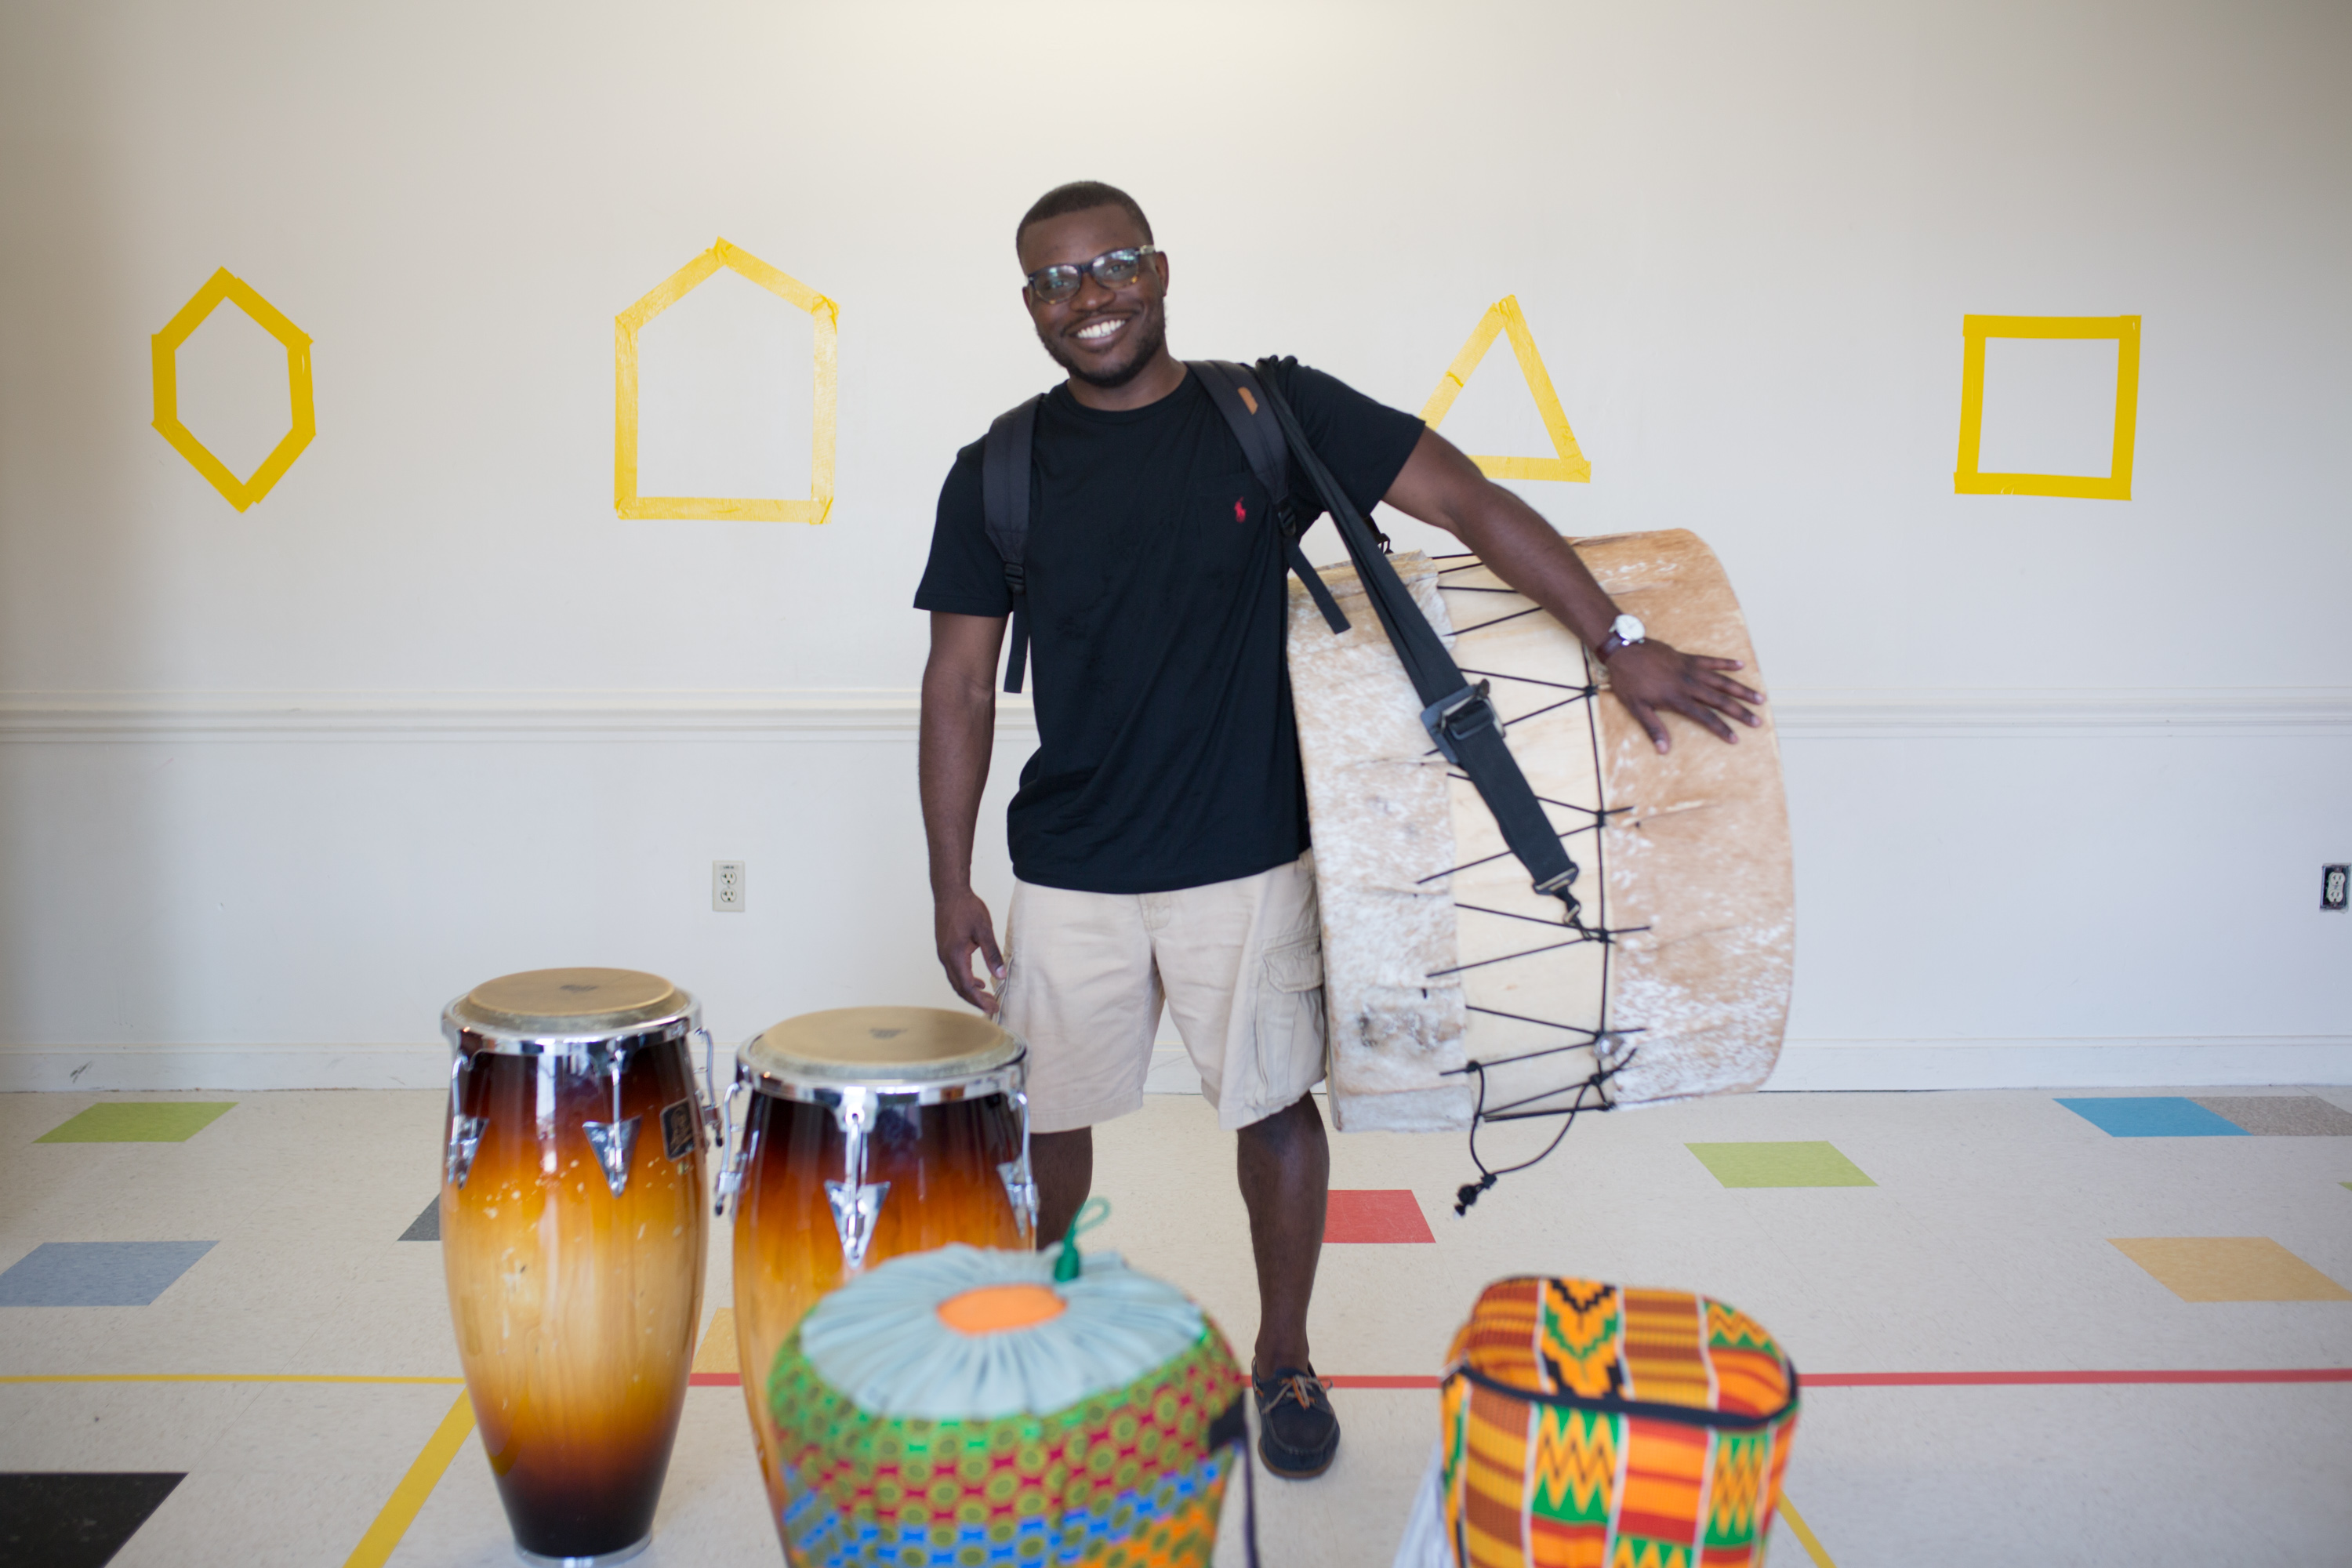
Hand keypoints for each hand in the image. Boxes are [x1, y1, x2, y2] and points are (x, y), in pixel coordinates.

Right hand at [934, 888, 1005, 1014]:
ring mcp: (943, 954)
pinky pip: (954, 971)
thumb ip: (992, 954)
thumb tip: (1001, 975)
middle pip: (959, 988)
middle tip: (992, 1008)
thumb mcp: (984, 931)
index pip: (967, 987)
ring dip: (970, 991)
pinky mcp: (945, 949)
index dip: (980, 1000)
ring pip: (956, 980)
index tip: (993, 1008)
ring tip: (986, 998)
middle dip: (976, 1000)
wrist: (950, 892)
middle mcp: (946, 958)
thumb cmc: (966, 908)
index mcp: (955, 956)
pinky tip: (978, 981)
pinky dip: (966, 980)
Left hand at [1602, 641, 1763, 752]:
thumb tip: (1663, 750)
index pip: (1705, 717)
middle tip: (1757, 721)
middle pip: (1721, 700)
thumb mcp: (1636, 708)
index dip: (1721, 729)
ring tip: (1759, 697)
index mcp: (1677, 699)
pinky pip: (1712, 660)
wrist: (1624, 651)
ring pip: (1722, 681)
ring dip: (1741, 689)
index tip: (1735, 738)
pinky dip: (1726, 663)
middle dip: (1740, 712)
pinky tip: (1741, 666)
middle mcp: (1689, 685)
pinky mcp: (1688, 658)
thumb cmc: (1628, 681)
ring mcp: (1690, 669)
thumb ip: (1653, 728)